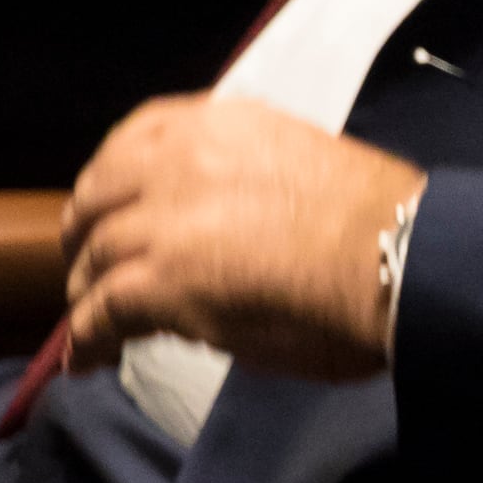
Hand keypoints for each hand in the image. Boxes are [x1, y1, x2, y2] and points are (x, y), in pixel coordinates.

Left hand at [59, 95, 423, 379]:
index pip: (139, 134)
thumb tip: (226, 229)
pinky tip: (90, 358)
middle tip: (93, 264)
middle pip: (98, 194)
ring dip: (88, 289)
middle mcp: (179, 159)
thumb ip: (245, 182)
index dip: (113, 174)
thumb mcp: (299, 163)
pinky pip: (100, 312)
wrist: (395, 256)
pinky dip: (88, 338)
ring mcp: (161, 220)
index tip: (112, 202)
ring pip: (94, 256)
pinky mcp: (155, 281)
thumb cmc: (379, 219)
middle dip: (87, 232)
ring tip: (93, 319)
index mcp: (221, 124)